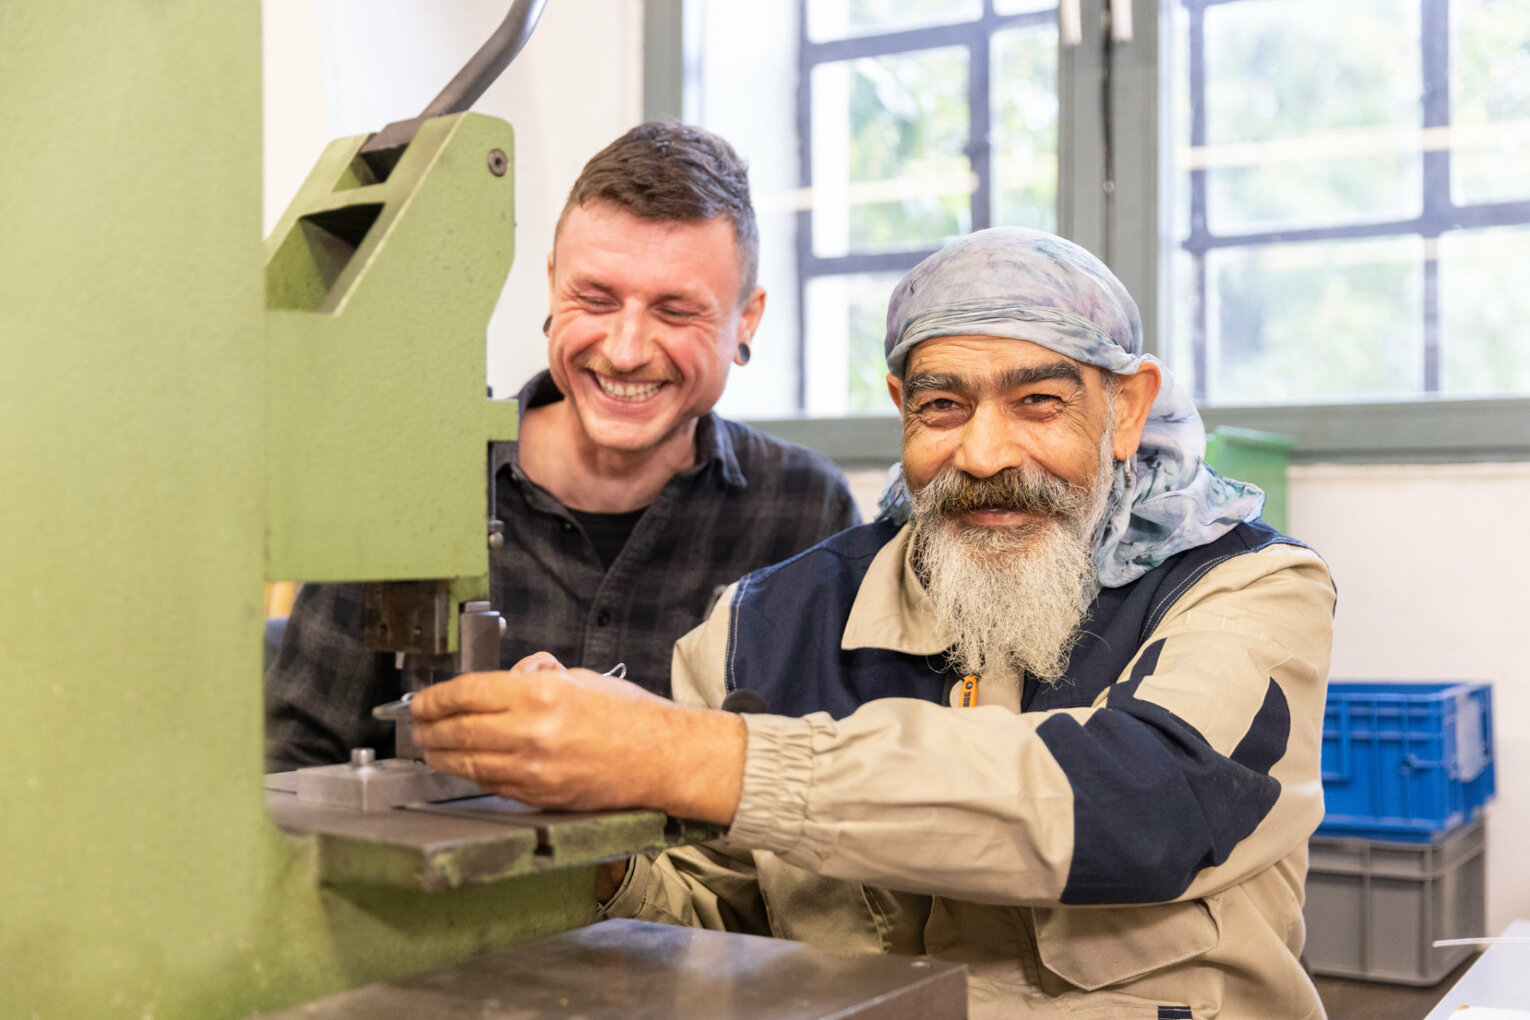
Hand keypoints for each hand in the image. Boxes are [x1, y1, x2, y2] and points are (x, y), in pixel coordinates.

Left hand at [410, 652, 745, 822]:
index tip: (422, 701)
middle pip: (458, 730)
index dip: (435, 697)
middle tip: (418, 726)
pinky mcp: (539, 796)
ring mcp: (533, 770)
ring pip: (468, 763)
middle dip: (429, 729)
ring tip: (431, 748)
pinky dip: (471, 774)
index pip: (467, 693)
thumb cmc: (631, 717)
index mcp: (541, 695)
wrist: (663, 759)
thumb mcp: (582, 679)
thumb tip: (509, 678)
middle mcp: (531, 733)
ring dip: (442, 756)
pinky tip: (464, 767)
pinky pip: (492, 784)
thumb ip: (539, 677)